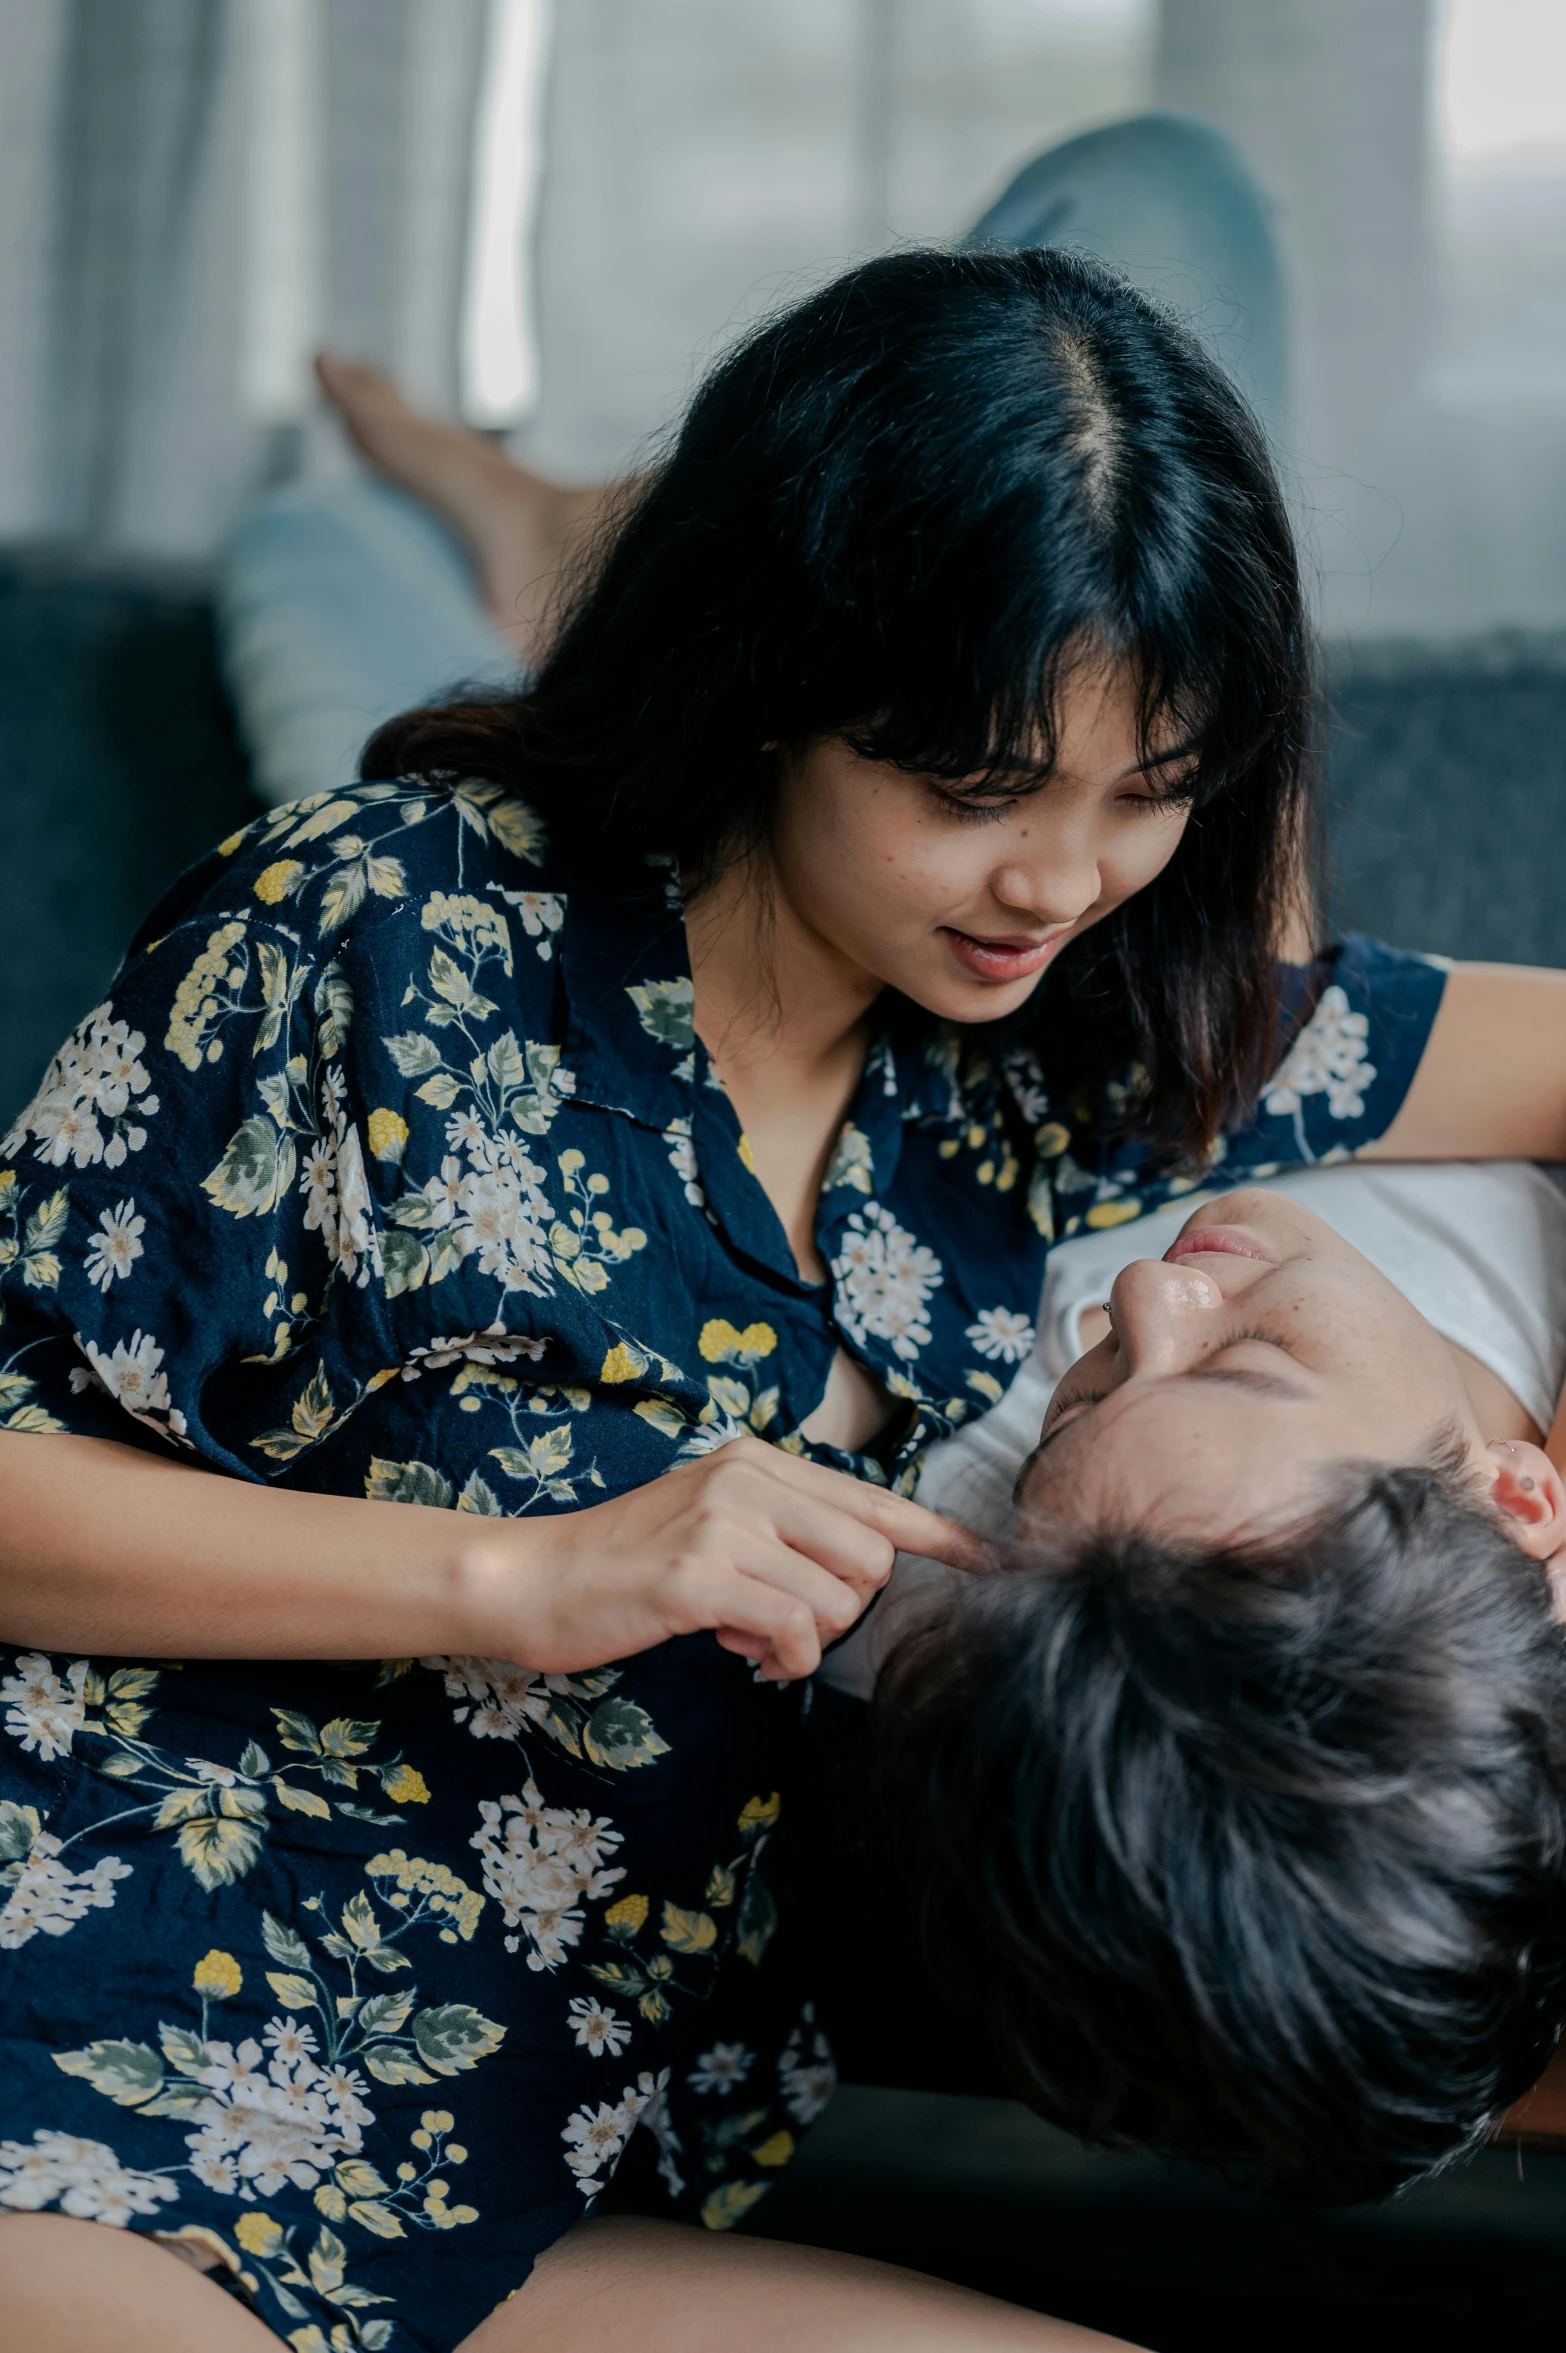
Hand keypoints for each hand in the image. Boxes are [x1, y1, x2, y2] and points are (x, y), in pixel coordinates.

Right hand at [458, 1435, 990, 1680]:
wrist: (532, 1580)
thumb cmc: (625, 1565)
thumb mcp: (712, 1524)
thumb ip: (782, 1530)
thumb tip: (861, 1569)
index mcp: (758, 1461)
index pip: (877, 1498)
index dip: (943, 1539)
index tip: (994, 1567)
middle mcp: (748, 1478)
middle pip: (873, 1552)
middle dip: (850, 1605)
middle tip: (787, 1622)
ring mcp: (723, 1522)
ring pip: (840, 1596)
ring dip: (808, 1639)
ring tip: (749, 1637)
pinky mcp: (698, 1575)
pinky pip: (794, 1627)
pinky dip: (782, 1657)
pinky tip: (739, 1652)